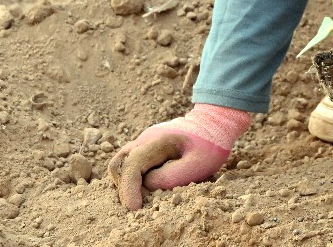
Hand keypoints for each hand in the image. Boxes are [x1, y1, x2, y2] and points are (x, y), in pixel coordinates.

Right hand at [107, 103, 251, 210]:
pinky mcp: (145, 148)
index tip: (134, 208)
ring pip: (121, 164)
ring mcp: (143, 142)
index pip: (133, 164)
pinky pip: (129, 164)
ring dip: (126, 184)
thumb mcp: (198, 164)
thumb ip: (171, 176)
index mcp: (158, 141)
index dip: (129, 188)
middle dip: (124, 188)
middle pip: (119, 164)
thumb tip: (147, 186)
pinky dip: (132, 179)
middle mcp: (145, 139)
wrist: (214, 123)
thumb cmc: (210, 144)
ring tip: (141, 199)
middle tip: (138, 206)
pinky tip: (146, 190)